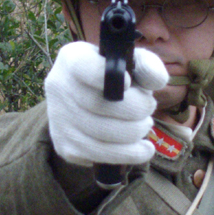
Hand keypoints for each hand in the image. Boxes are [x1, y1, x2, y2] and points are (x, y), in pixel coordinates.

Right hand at [45, 42, 168, 166]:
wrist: (88, 98)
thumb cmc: (117, 76)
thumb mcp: (133, 62)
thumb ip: (148, 65)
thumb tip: (155, 81)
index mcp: (72, 58)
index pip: (85, 67)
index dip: (112, 77)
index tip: (129, 82)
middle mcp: (58, 87)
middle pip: (99, 105)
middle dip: (136, 110)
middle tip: (149, 107)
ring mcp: (58, 119)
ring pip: (101, 136)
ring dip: (135, 133)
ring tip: (145, 125)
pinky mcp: (64, 145)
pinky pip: (99, 156)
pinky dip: (128, 154)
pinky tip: (141, 148)